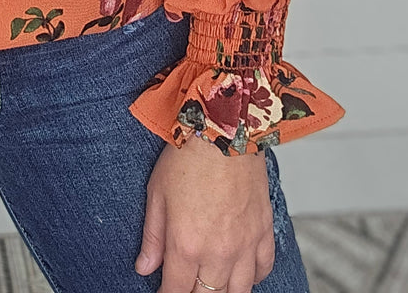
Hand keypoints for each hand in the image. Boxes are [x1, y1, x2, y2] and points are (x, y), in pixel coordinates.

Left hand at [135, 135, 274, 292]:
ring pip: (237, 292)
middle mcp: (218, 253)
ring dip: (222, 292)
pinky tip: (240, 272)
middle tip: (185, 285)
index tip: (163, 291)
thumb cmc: (188, 156)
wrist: (224, 130)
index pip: (176, 292)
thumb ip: (152, 236)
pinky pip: (262, 270)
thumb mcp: (157, 194)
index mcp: (186, 245)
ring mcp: (244, 246)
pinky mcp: (263, 233)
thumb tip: (144, 268)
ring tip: (210, 285)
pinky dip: (251, 278)